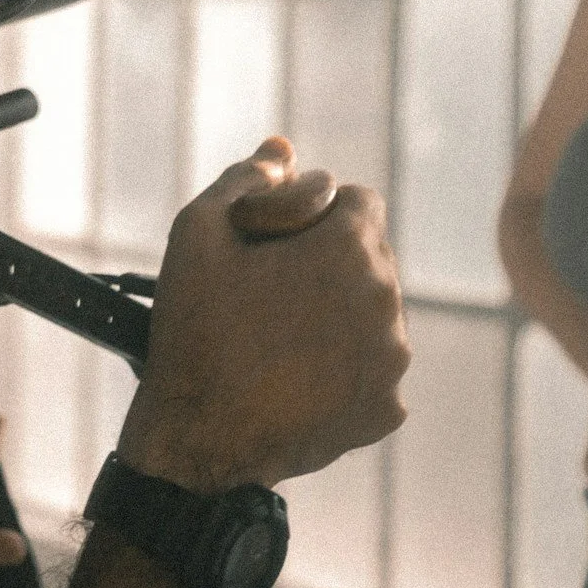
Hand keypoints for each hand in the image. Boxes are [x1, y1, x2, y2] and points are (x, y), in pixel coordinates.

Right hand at [118, 138, 407, 491]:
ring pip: (374, 311)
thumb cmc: (194, 330)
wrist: (198, 439)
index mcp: (351, 249)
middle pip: (370, 255)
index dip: (313, 212)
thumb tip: (283, 148)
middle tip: (267, 289)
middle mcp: (387, 301)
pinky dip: (342, 367)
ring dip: (337, 312)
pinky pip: (373, 367)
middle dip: (327, 260)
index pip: (358, 200)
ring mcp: (393, 360)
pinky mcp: (387, 408)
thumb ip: (247, 178)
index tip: (274, 241)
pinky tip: (293, 376)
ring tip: (276, 336)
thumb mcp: (200, 232)